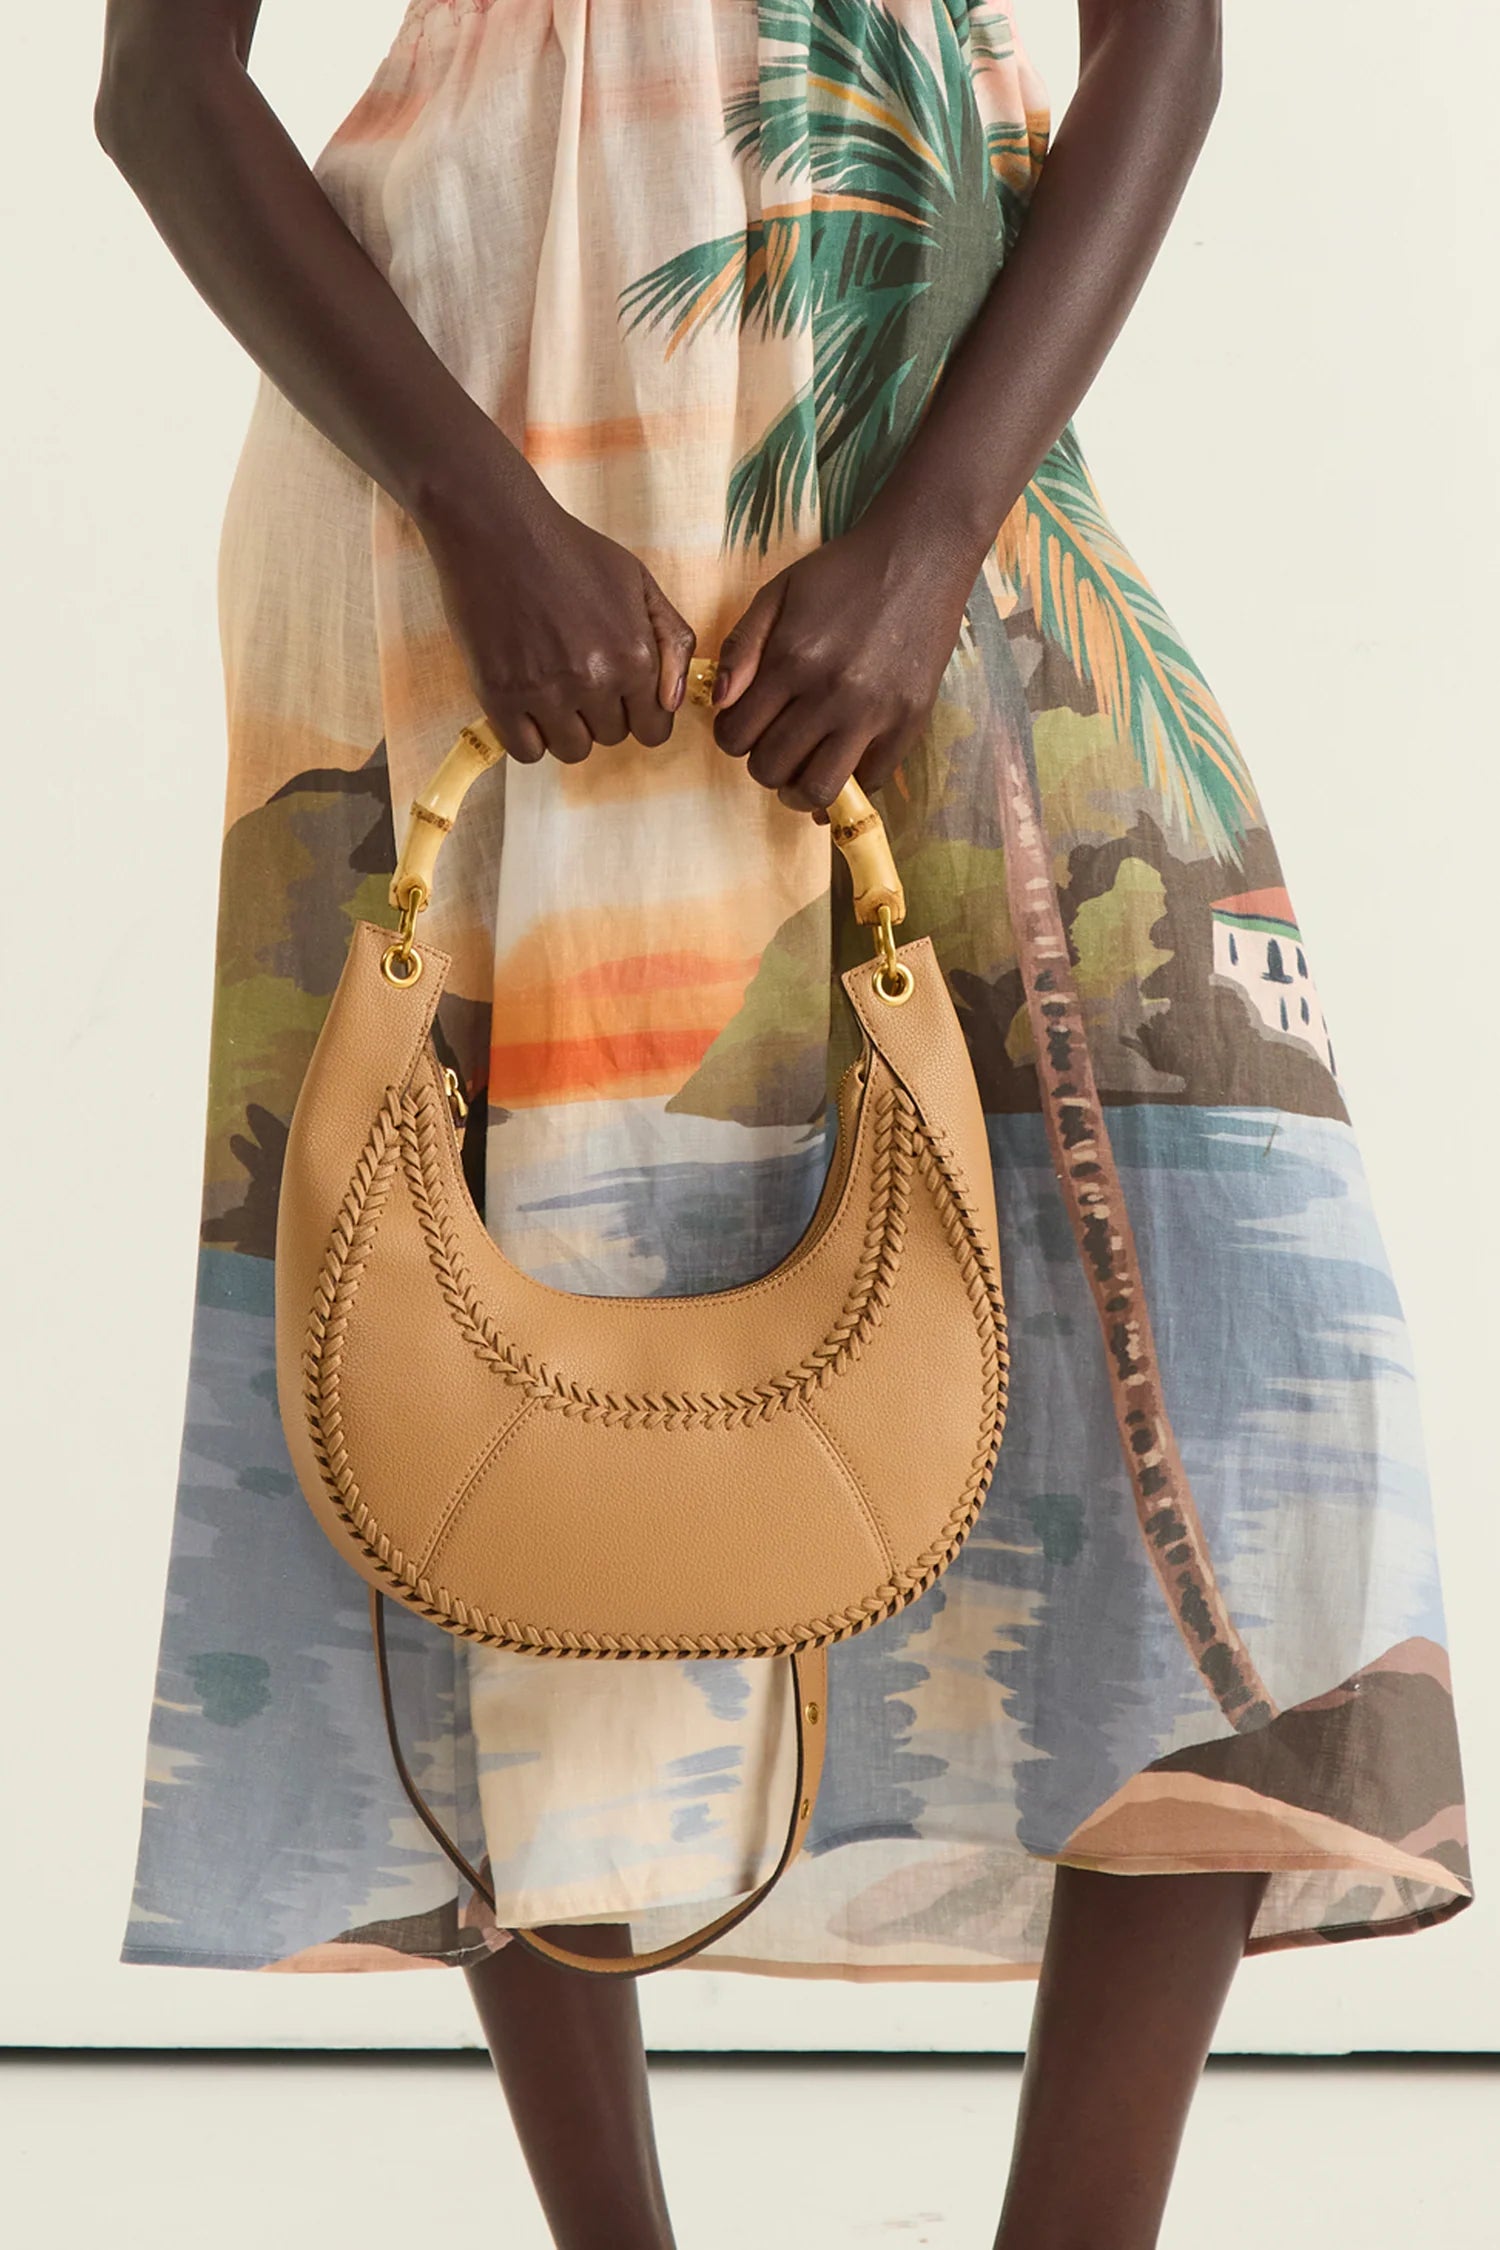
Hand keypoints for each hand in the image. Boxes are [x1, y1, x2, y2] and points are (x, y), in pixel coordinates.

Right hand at [421, 462, 695, 763]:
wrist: (496, 529)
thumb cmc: (570, 551)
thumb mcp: (639, 583)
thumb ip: (672, 641)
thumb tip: (674, 702)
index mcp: (634, 656)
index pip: (654, 729)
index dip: (639, 713)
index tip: (620, 694)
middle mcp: (595, 680)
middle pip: (612, 739)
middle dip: (601, 714)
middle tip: (577, 673)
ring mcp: (546, 692)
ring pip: (571, 751)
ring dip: (565, 728)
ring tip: (551, 686)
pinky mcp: (500, 696)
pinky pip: (527, 752)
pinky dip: (527, 736)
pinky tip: (524, 702)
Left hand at [710, 516, 976, 810]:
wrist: (920, 556)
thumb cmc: (843, 572)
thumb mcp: (777, 593)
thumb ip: (741, 647)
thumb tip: (719, 702)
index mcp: (791, 660)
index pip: (736, 736)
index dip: (731, 737)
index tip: (744, 726)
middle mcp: (830, 693)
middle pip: (772, 769)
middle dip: (762, 763)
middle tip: (774, 745)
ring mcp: (873, 713)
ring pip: (819, 789)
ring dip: (800, 790)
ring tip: (802, 772)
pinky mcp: (909, 721)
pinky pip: (871, 781)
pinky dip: (850, 784)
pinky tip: (843, 763)